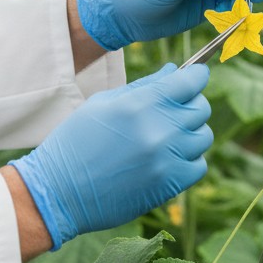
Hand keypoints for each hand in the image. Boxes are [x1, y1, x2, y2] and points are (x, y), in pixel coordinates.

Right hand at [10, 64, 212, 248]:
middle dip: (191, 103)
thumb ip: (144, 86)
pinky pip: (199, 165)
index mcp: (139, 103)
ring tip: (168, 136)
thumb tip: (175, 70)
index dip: (197, 76)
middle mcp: (158, 129)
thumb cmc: (76, 142)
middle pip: (201, 107)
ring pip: (203, 136)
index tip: (196, 77)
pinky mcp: (169, 184)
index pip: (192, 81)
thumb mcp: (103, 103)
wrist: (59, 191)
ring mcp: (166, 158)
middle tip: (174, 109)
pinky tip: (168, 158)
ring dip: (190, 133)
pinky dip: (189, 160)